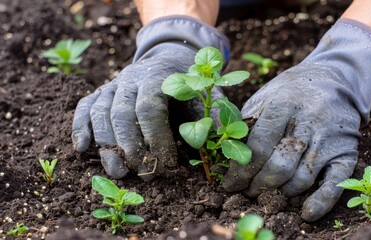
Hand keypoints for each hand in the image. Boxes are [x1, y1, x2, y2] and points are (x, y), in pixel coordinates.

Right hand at [72, 17, 228, 178]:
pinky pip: (84, 106)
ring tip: (118, 172)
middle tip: (143, 174)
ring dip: (106, 144)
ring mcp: (114, 84)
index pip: (150, 109)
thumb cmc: (190, 83)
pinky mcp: (102, 91)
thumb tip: (222, 144)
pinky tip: (83, 148)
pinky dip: (80, 126)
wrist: (170, 56)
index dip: (156, 139)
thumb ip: (212, 117)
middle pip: (121, 113)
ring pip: (100, 112)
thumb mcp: (208, 94)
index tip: (167, 165)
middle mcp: (131, 78)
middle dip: (131, 148)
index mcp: (159, 76)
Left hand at [222, 19, 370, 220]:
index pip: (258, 146)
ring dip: (280, 194)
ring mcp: (329, 139)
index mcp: (283, 106)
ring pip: (302, 178)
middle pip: (279, 166)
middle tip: (247, 192)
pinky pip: (335, 182)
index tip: (229, 184)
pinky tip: (306, 213)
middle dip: (258, 185)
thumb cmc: (291, 92)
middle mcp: (308, 123)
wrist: (334, 80)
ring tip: (266, 195)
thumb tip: (225, 153)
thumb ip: (247, 122)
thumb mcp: (265, 96)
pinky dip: (321, 201)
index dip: (240, 171)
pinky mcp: (347, 152)